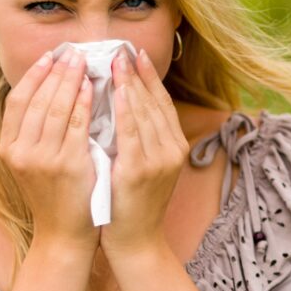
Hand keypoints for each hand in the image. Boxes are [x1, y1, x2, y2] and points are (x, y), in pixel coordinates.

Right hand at [0, 47, 99, 249]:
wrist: (63, 234)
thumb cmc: (54, 194)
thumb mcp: (33, 161)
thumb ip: (35, 131)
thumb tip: (49, 89)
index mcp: (9, 147)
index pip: (18, 100)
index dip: (34, 75)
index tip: (49, 56)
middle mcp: (20, 151)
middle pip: (38, 99)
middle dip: (56, 71)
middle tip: (72, 52)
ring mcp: (42, 158)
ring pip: (56, 107)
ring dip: (71, 80)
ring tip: (83, 62)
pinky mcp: (67, 165)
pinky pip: (77, 125)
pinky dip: (83, 103)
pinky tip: (92, 87)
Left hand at [101, 47, 189, 257]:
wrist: (136, 241)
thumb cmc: (134, 202)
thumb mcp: (146, 166)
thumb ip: (142, 138)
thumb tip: (126, 103)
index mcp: (174, 147)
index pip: (162, 103)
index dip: (150, 77)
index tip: (136, 54)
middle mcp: (171, 150)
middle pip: (155, 103)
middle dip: (137, 74)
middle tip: (122, 49)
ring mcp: (158, 161)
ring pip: (144, 113)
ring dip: (130, 84)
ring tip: (115, 61)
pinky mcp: (139, 171)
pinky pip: (131, 132)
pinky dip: (125, 108)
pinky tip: (115, 91)